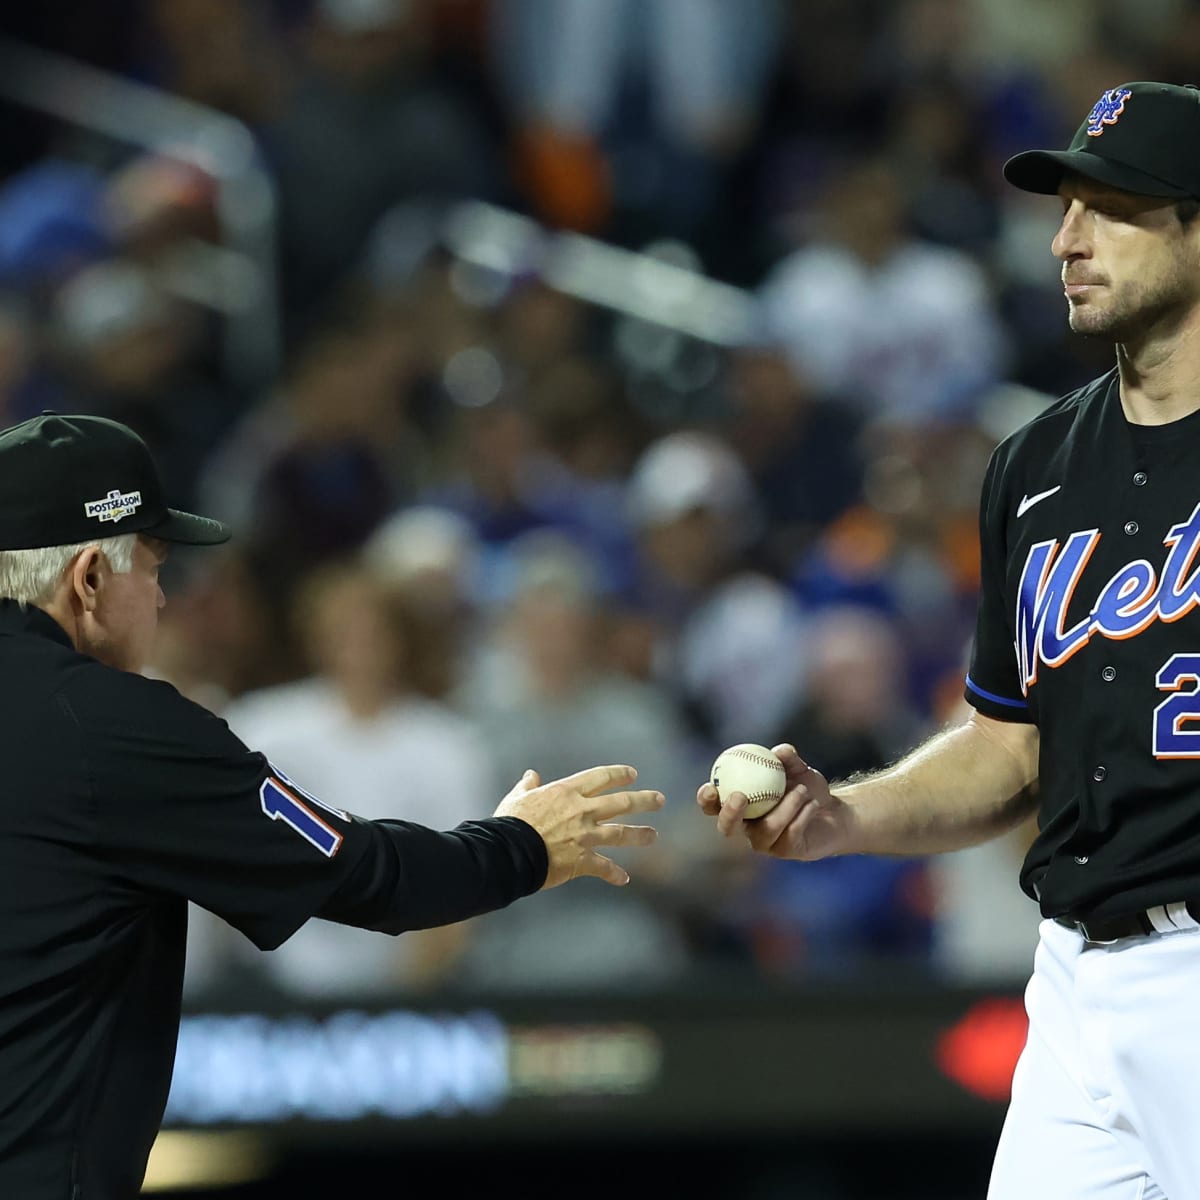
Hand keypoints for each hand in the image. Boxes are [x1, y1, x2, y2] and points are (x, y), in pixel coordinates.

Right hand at [495, 764, 663, 887]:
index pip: (600, 777)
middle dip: (643, 800)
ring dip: (640, 835)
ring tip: (653, 835)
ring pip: (621, 833)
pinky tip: (624, 879)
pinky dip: (615, 874)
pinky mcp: (582, 860)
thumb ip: (527, 786)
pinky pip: (604, 867)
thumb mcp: (517, 798)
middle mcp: (581, 811)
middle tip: (659, 799)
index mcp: (566, 792)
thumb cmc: (509, 823)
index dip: (618, 774)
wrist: (509, 852)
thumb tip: (531, 775)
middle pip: (621, 802)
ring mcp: (585, 836)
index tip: (632, 774)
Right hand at [695, 743, 851, 860]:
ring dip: (784, 807)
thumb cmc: (807, 787)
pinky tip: (813, 804)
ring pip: (766, 829)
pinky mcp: (786, 851)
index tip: (710, 786)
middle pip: (727, 828)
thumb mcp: (798, 769)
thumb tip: (780, 751)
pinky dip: (802, 815)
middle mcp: (747, 828)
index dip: (706, 800)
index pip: (714, 806)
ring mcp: (766, 843)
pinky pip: (789, 833)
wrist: (834, 812)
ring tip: (802, 790)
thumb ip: (788, 759)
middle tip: (740, 796)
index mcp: (740, 807)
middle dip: (729, 814)